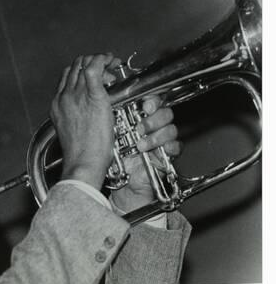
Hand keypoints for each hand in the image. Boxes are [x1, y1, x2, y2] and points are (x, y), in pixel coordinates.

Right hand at [50, 53, 119, 189]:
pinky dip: (104, 59)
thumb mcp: (71, 132)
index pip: (66, 77)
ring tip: (112, 66)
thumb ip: (76, 117)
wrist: (82, 162)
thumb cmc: (81, 154)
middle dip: (91, 62)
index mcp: (57, 105)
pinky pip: (95, 67)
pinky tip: (112, 61)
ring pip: (84, 63)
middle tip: (106, 69)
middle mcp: (64, 97)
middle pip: (74, 67)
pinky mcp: (93, 96)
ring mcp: (76, 95)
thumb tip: (88, 113)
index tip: (95, 74)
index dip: (81, 71)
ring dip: (100, 60)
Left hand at [110, 96, 181, 211]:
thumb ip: (112, 118)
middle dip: (153, 120)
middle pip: (165, 114)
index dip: (153, 102)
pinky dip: (170, 147)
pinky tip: (160, 150)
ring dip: (156, 136)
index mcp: (141, 118)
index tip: (145, 106)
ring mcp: (162, 140)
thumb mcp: (111, 134)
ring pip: (171, 129)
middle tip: (139, 129)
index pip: (153, 102)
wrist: (122, 181)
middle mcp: (154, 127)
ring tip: (141, 146)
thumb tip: (105, 101)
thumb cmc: (116, 156)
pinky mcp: (168, 155)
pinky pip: (177, 147)